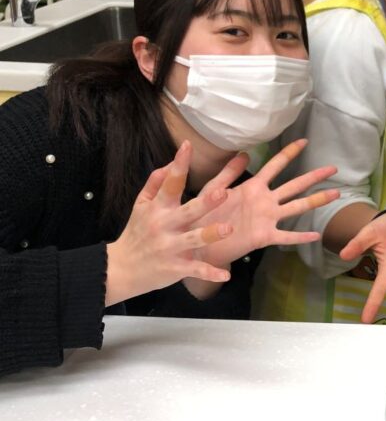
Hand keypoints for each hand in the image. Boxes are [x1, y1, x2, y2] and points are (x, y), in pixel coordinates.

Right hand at [106, 141, 232, 305]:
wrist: (120, 269)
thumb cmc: (137, 232)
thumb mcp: (140, 206)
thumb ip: (154, 184)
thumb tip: (168, 164)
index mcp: (158, 208)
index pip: (170, 183)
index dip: (178, 165)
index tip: (188, 146)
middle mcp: (165, 225)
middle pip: (188, 211)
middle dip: (205, 202)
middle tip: (224, 192)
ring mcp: (170, 247)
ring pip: (194, 240)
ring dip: (211, 234)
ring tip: (229, 229)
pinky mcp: (175, 267)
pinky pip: (195, 270)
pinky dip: (209, 273)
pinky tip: (226, 275)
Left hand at [190, 138, 340, 271]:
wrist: (198, 242)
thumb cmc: (204, 214)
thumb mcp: (214, 189)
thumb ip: (228, 173)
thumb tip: (245, 153)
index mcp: (253, 187)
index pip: (275, 166)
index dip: (289, 153)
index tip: (305, 141)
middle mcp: (265, 201)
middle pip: (295, 185)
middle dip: (314, 176)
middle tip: (333, 168)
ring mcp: (267, 219)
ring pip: (297, 207)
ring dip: (316, 201)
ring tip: (335, 194)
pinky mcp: (264, 237)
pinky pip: (286, 236)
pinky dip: (301, 237)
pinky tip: (317, 235)